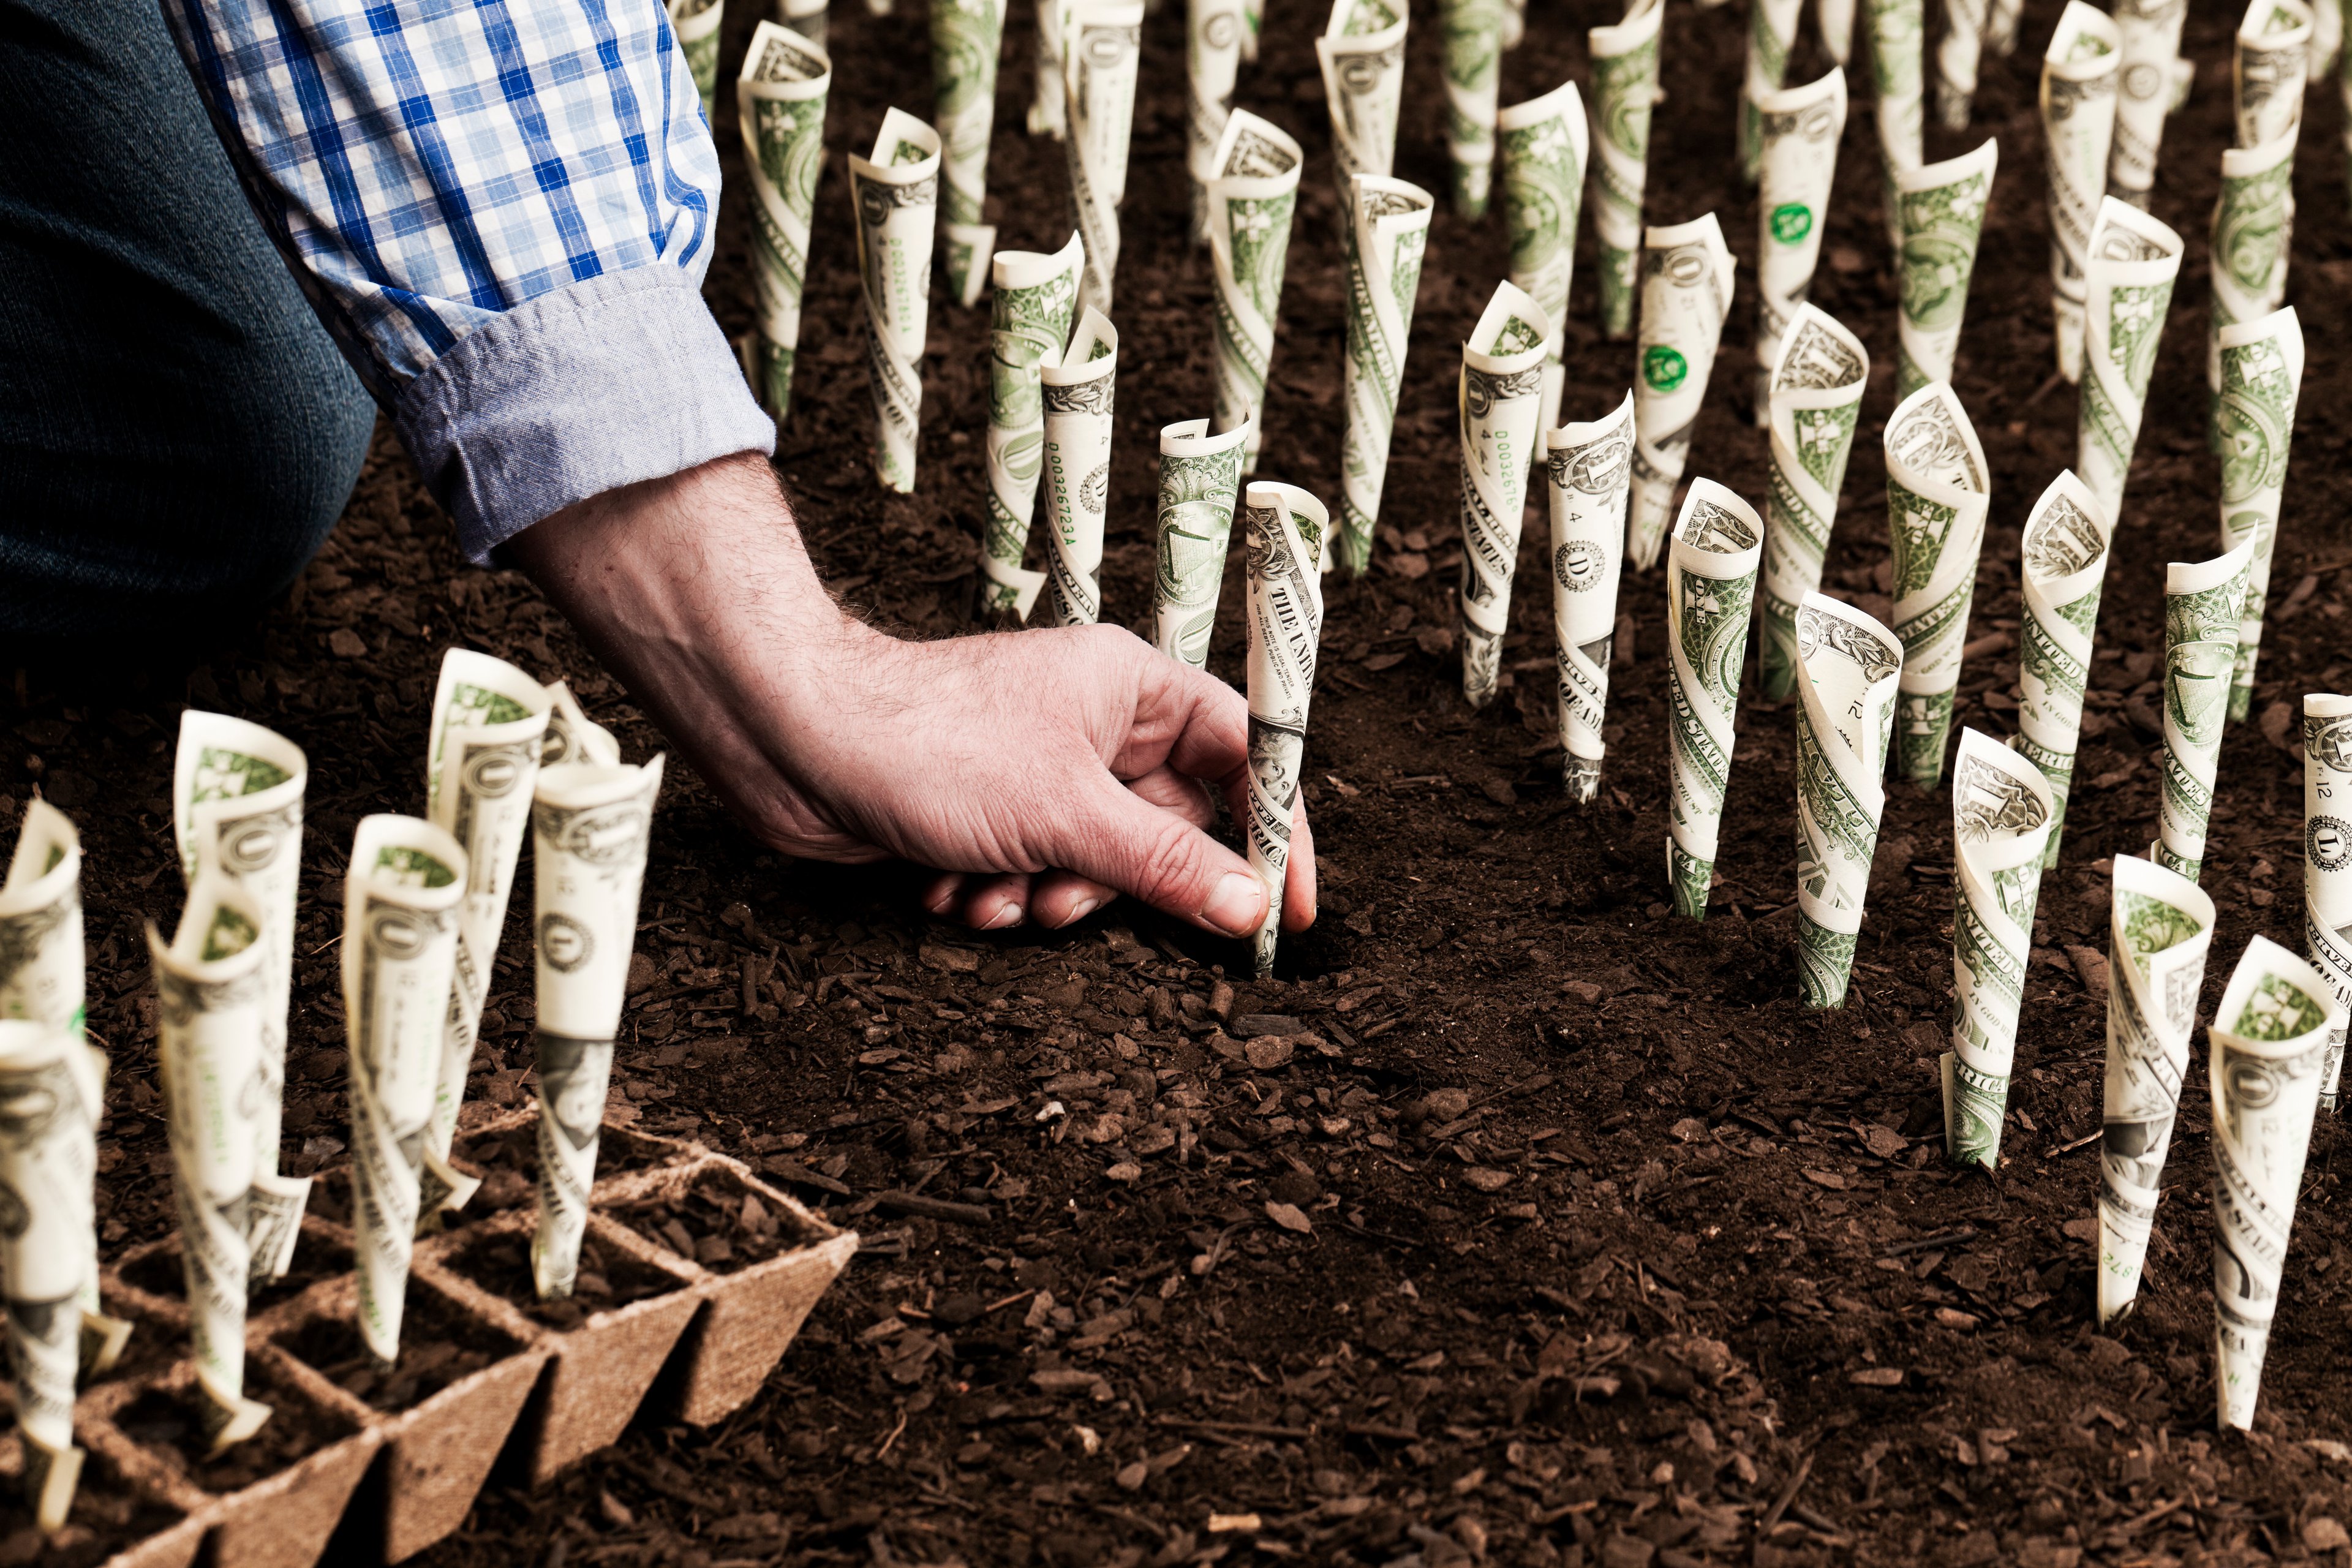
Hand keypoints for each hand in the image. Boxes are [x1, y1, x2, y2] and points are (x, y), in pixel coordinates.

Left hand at [508, 452, 1314, 937]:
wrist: (795, 743)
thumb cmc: (928, 743)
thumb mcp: (1066, 815)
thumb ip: (1166, 865)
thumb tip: (1250, 905)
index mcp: (1134, 688)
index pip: (1245, 754)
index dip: (1274, 829)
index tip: (1287, 906)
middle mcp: (1095, 723)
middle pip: (1170, 824)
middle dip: (1124, 882)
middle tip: (1082, 903)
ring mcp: (1042, 768)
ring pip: (1100, 861)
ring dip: (1055, 897)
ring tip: (1003, 896)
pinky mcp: (993, 811)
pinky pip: (1038, 871)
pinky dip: (1005, 895)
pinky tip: (954, 893)